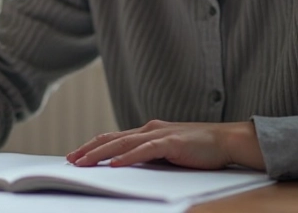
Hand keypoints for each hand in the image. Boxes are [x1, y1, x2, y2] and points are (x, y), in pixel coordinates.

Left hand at [66, 120, 264, 170]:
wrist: (227, 141)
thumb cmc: (200, 149)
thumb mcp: (168, 153)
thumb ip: (149, 156)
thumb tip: (125, 167)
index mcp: (148, 131)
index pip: (114, 138)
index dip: (93, 146)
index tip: (76, 156)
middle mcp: (150, 129)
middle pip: (112, 139)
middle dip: (88, 150)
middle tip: (70, 160)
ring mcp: (160, 134)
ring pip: (122, 143)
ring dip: (100, 154)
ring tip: (83, 163)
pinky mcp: (171, 142)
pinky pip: (144, 151)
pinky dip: (127, 157)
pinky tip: (114, 164)